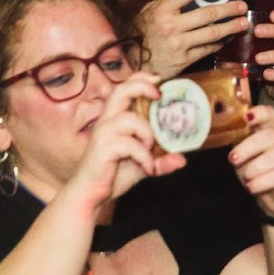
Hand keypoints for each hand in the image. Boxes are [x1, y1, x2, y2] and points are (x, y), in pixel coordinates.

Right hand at [61, 74, 185, 211]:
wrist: (92, 195)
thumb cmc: (113, 175)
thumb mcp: (143, 166)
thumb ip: (161, 161)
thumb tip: (182, 159)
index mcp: (115, 119)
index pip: (123, 89)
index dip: (139, 79)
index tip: (158, 78)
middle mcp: (107, 122)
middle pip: (120, 91)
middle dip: (141, 86)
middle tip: (159, 95)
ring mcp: (103, 134)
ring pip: (128, 119)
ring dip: (147, 133)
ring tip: (150, 150)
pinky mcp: (102, 148)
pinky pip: (129, 144)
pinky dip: (143, 156)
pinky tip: (147, 167)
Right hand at [138, 0, 249, 78]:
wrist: (132, 63)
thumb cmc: (141, 34)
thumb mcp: (149, 12)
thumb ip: (170, 3)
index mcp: (162, 9)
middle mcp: (171, 26)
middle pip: (208, 14)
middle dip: (229, 9)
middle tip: (242, 6)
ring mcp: (179, 43)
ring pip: (213, 32)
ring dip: (231, 27)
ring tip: (243, 23)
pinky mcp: (185, 59)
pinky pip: (208, 49)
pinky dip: (220, 42)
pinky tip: (227, 38)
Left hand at [229, 106, 273, 219]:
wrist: (273, 197)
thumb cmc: (256, 171)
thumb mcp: (244, 153)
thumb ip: (237, 140)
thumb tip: (219, 127)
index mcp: (270, 132)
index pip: (270, 115)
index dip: (260, 114)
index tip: (246, 118)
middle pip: (272, 136)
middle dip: (249, 147)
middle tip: (234, 159)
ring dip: (254, 168)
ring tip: (246, 177)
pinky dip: (261, 183)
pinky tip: (252, 187)